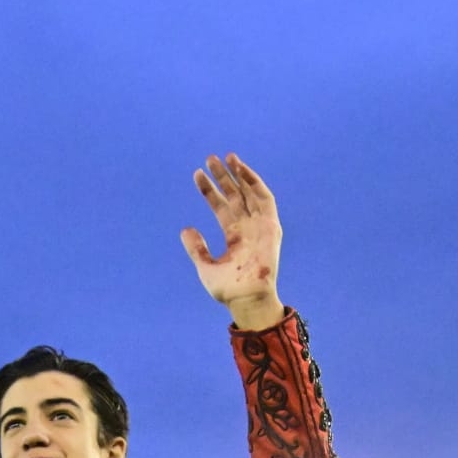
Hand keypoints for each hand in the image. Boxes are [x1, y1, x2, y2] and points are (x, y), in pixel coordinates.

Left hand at [179, 153, 286, 331]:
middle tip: (210, 158)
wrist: (246, 299)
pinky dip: (254, 182)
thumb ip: (196, 248)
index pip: (221, 206)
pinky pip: (264, 198)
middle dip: (222, 177)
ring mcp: (260, 225)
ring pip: (249, 192)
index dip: (209, 190)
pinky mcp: (271, 226)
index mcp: (234, 236)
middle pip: (234, 195)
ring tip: (225, 158)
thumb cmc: (228, 289)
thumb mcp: (205, 266)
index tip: (197, 175)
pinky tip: (241, 170)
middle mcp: (247, 227)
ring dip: (239, 174)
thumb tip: (186, 229)